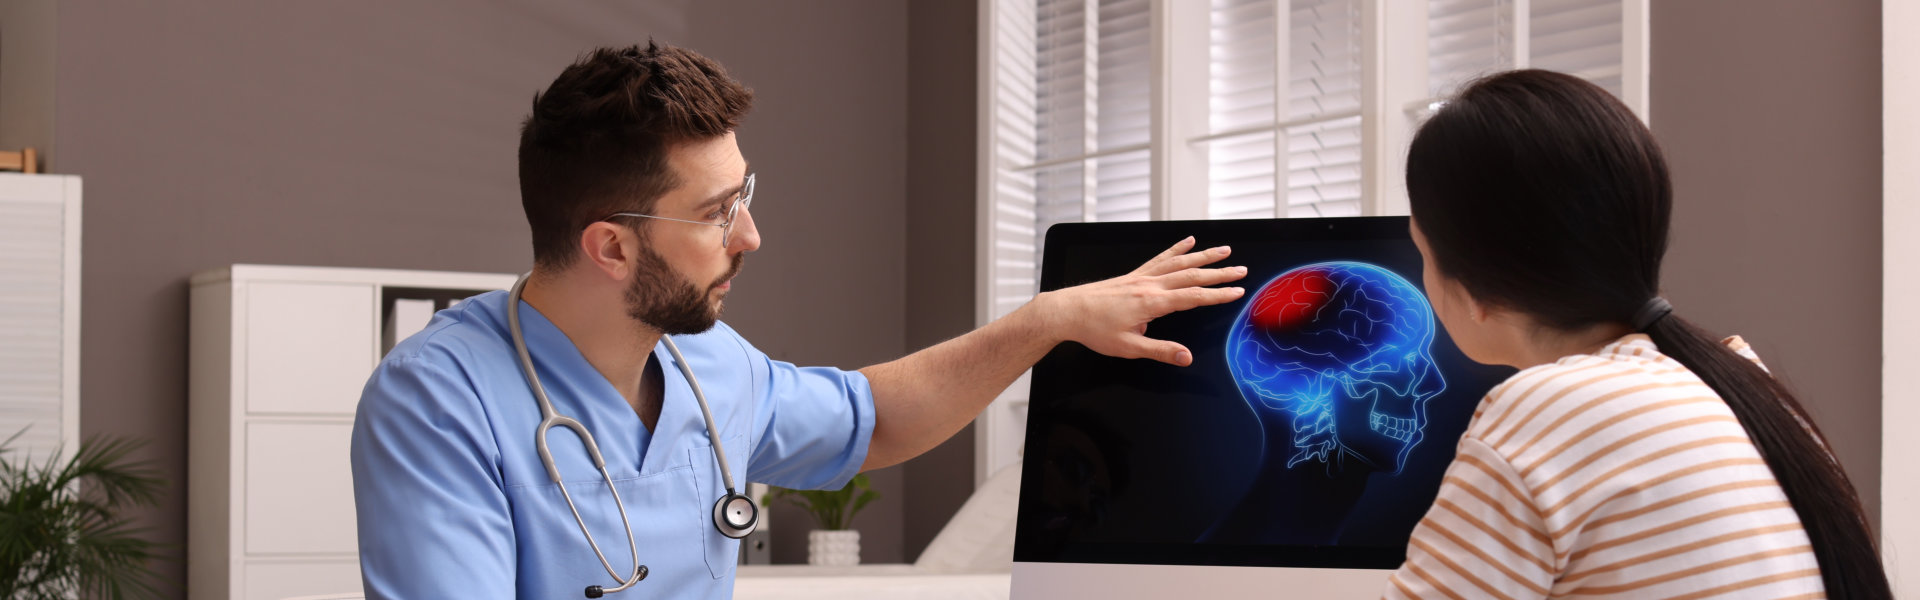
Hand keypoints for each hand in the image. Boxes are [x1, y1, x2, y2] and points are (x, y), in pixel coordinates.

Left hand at [1030, 236, 1246, 365]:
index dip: (1218, 294)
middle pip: (1192, 275)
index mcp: (1152, 303)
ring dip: (1204, 256)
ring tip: (1224, 250)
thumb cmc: (1095, 330)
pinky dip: (1176, 249)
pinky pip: (1160, 258)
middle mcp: (1150, 285)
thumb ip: (1161, 351)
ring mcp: (1142, 277)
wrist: (1067, 311)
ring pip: (1179, 262)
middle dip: (1219, 273)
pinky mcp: (1134, 275)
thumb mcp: (1129, 347)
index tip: (1238, 291)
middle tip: (1241, 270)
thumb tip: (1186, 358)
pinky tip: (1188, 241)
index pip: (1194, 297)